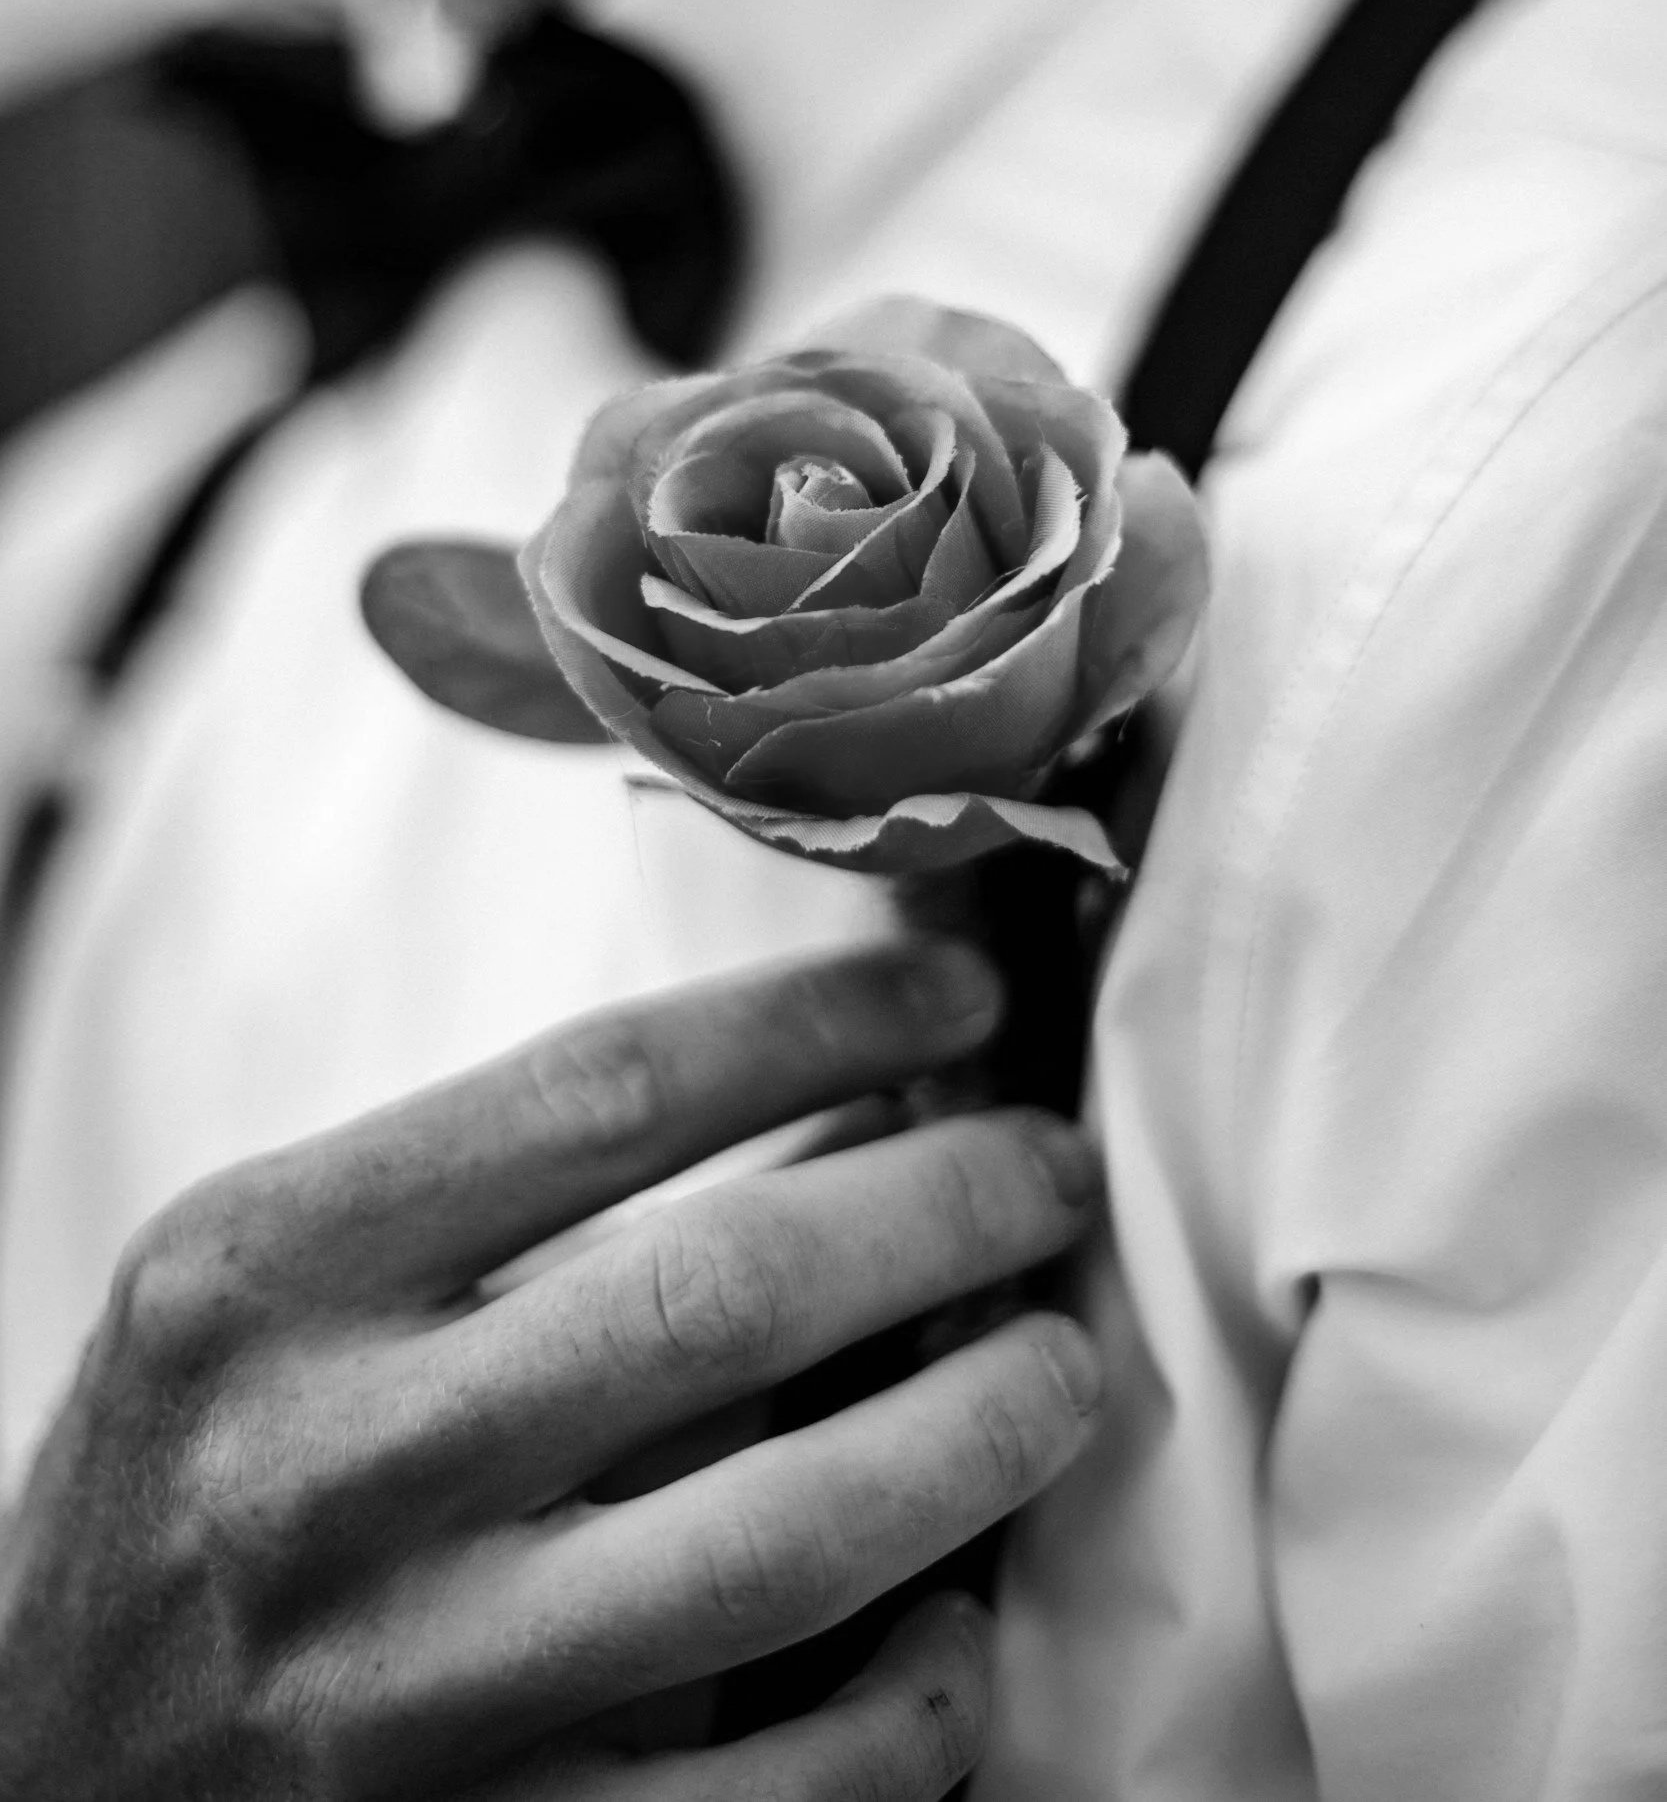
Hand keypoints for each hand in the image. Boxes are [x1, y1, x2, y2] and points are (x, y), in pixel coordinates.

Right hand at [0, 940, 1103, 1798]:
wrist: (28, 1778)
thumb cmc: (196, 1486)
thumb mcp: (268, 1293)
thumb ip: (493, 1196)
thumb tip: (834, 1091)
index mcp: (255, 1276)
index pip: (603, 1092)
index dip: (823, 1023)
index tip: (957, 992)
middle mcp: (320, 1475)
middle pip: (724, 1297)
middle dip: (946, 1206)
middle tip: (1050, 1170)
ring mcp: (403, 1700)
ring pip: (791, 1543)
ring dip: (980, 1435)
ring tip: (1062, 1365)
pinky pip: (785, 1794)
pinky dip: (918, 1698)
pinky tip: (958, 1622)